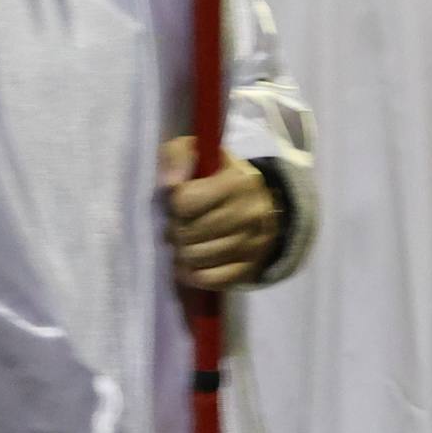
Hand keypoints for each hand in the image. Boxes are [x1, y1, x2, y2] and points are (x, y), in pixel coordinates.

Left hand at [160, 138, 279, 291]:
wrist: (263, 202)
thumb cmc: (219, 175)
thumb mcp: (199, 152)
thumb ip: (177, 157)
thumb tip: (169, 184)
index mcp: (236, 181)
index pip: (185, 202)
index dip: (174, 205)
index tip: (177, 203)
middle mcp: (248, 214)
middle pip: (189, 233)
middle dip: (175, 230)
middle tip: (177, 226)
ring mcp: (252, 244)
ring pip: (197, 258)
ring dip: (181, 253)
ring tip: (184, 242)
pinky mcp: (251, 268)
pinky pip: (211, 280)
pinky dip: (193, 275)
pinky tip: (190, 264)